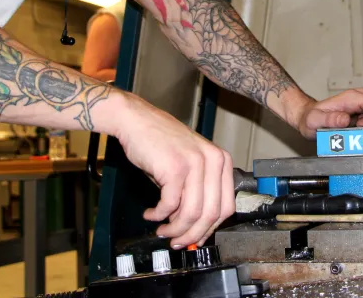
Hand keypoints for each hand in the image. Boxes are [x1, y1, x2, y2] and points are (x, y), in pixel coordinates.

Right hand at [111, 94, 234, 247]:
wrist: (137, 121)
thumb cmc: (160, 143)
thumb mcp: (189, 165)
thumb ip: (197, 192)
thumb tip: (195, 227)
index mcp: (221, 160)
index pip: (226, 206)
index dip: (210, 228)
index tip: (197, 238)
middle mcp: (213, 160)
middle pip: (211, 214)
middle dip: (192, 234)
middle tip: (177, 241)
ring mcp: (195, 163)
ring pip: (191, 213)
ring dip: (174, 229)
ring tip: (161, 231)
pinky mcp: (175, 168)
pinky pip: (170, 205)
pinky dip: (158, 215)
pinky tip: (150, 214)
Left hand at [292, 89, 362, 138]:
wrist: (308, 118)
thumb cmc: (311, 119)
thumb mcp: (314, 121)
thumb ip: (329, 120)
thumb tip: (345, 120)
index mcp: (353, 97)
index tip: (359, 127)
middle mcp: (362, 97)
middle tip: (362, 129)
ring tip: (359, 130)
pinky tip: (360, 131)